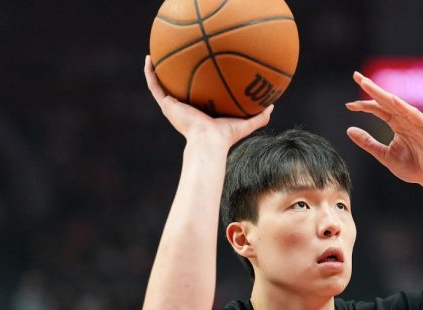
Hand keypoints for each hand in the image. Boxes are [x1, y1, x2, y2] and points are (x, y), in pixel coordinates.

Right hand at [144, 56, 272, 146]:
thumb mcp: (246, 123)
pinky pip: (154, 85)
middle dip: (175, 75)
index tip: (197, 70)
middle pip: (177, 88)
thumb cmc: (225, 136)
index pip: (195, 95)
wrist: (209, 141)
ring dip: (156, 70)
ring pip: (161, 85)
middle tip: (176, 59)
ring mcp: (173, 106)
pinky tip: (149, 58)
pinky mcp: (167, 105)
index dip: (194, 83)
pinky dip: (150, 72)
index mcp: (199, 112)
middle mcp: (184, 108)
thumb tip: (273, 105)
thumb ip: (260, 116)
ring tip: (154, 54)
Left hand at [345, 72, 422, 186]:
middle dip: (372, 88)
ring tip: (369, 85)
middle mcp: (406, 119)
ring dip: (383, 94)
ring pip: (398, 104)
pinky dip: (404, 107)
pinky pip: (415, 115)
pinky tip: (392, 100)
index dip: (363, 105)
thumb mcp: (384, 155)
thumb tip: (349, 129)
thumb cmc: (413, 167)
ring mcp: (417, 121)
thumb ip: (368, 142)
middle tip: (357, 76)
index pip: (378, 109)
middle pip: (386, 100)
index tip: (348, 105)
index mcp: (396, 124)